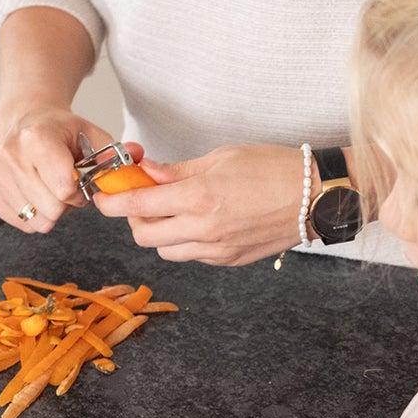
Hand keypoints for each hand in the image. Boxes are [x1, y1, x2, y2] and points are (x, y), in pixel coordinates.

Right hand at [0, 105, 143, 233]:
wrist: (26, 121)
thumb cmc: (61, 132)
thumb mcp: (91, 135)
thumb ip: (115, 152)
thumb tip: (137, 155)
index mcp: (37, 139)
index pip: (64, 190)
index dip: (79, 192)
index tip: (79, 180)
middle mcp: (10, 156)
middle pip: (51, 210)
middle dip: (66, 204)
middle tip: (65, 185)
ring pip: (36, 221)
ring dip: (51, 211)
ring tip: (50, 188)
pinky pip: (21, 223)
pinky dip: (33, 214)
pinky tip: (35, 193)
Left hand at [94, 144, 309, 265]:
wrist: (316, 197)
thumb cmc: (273, 168)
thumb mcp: (221, 157)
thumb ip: (177, 171)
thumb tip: (145, 173)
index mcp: (198, 198)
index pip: (137, 206)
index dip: (111, 202)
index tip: (102, 197)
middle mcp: (203, 229)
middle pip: (144, 236)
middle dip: (135, 219)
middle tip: (145, 199)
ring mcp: (217, 250)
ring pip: (166, 251)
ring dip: (160, 233)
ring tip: (175, 212)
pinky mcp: (230, 260)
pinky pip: (193, 256)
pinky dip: (186, 241)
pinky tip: (201, 222)